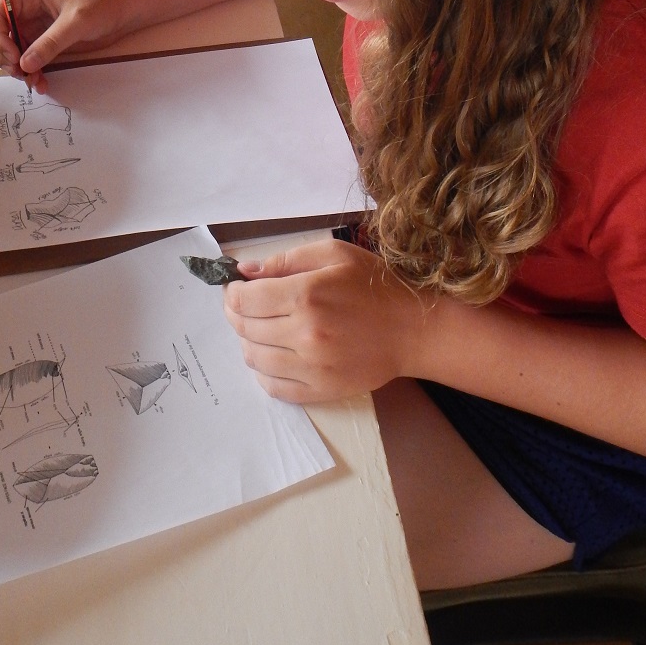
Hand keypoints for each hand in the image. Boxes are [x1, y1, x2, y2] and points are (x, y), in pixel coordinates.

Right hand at [0, 0, 129, 92]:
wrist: (122, 10)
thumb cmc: (102, 4)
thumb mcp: (77, 22)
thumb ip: (51, 42)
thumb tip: (25, 64)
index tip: (13, 58)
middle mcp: (23, 8)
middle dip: (3, 56)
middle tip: (22, 74)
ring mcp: (30, 25)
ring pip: (8, 50)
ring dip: (17, 68)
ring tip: (35, 81)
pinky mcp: (40, 40)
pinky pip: (25, 59)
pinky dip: (29, 72)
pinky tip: (41, 83)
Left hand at [223, 239, 435, 403]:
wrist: (414, 330)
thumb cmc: (375, 285)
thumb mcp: (334, 254)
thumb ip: (286, 260)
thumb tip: (244, 271)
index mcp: (305, 295)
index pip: (244, 299)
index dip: (231, 293)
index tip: (235, 289)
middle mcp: (304, 333)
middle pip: (244, 328)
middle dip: (235, 314)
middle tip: (242, 307)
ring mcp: (311, 367)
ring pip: (253, 359)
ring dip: (247, 342)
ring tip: (259, 330)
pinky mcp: (320, 390)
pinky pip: (273, 387)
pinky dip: (263, 372)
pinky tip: (272, 357)